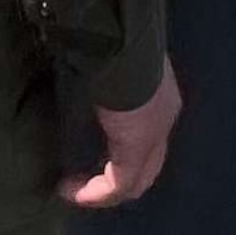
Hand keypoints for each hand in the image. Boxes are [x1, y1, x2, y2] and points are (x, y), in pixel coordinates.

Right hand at [59, 58, 181, 209]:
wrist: (122, 41)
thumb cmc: (112, 44)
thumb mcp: (111, 64)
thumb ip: (104, 80)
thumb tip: (81, 82)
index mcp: (161, 97)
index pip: (150, 139)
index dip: (124, 152)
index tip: (93, 154)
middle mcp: (164, 119)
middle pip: (147, 166)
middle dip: (117, 178)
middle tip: (85, 181)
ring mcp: (154, 136)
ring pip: (134, 180)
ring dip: (104, 189)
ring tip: (74, 190)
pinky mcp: (135, 149)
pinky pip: (116, 185)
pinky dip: (94, 193)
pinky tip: (71, 191)